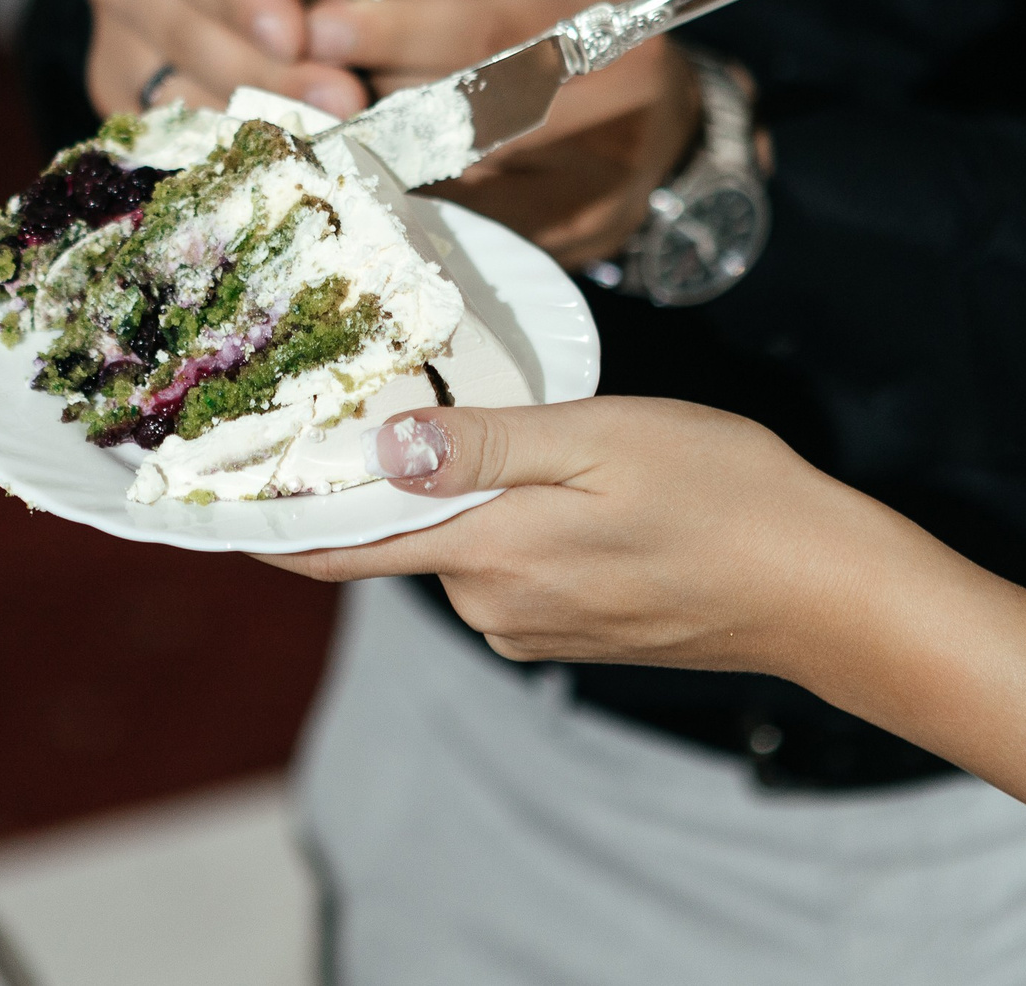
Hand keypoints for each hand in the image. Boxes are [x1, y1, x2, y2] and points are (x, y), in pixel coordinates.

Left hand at [262, 397, 930, 677]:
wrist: (825, 591)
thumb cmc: (726, 496)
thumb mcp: (601, 440)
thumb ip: (484, 447)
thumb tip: (378, 450)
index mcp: (491, 555)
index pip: (340, 552)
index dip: (264, 526)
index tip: (201, 500)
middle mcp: (496, 607)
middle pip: (400, 537)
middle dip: (381, 478)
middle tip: (373, 392)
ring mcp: (534, 629)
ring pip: (460, 546)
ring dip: (460, 495)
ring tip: (501, 425)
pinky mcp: (572, 634)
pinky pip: (509, 568)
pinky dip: (509, 523)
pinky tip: (565, 483)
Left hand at [306, 0, 700, 264]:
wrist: (662, 111)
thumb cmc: (566, 23)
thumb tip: (343, 9)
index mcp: (604, 21)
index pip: (485, 28)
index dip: (396, 30)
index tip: (322, 31)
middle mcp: (619, 104)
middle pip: (474, 111)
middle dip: (386, 100)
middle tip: (323, 92)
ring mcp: (606, 180)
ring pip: (472, 176)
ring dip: (398, 156)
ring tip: (356, 132)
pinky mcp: (587, 236)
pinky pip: (484, 225)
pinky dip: (432, 200)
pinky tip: (401, 178)